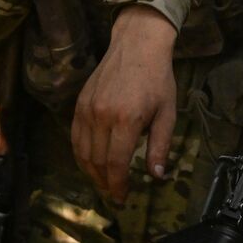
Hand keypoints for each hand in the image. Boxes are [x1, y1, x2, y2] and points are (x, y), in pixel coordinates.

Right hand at [71, 4, 177, 203]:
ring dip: (90, 172)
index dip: (118, 185)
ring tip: (103, 182)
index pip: (115, 164)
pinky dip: (80, 154)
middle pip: (97, 162)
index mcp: (125, 120)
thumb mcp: (167, 113)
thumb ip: (160, 146)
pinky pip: (75, 136)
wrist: (137, 44)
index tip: (123, 198)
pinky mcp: (79, 103)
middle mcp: (101, 116)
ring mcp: (87, 109)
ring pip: (82, 152)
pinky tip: (90, 162)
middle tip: (115, 194)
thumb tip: (157, 176)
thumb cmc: (158, 79)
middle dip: (105, 183)